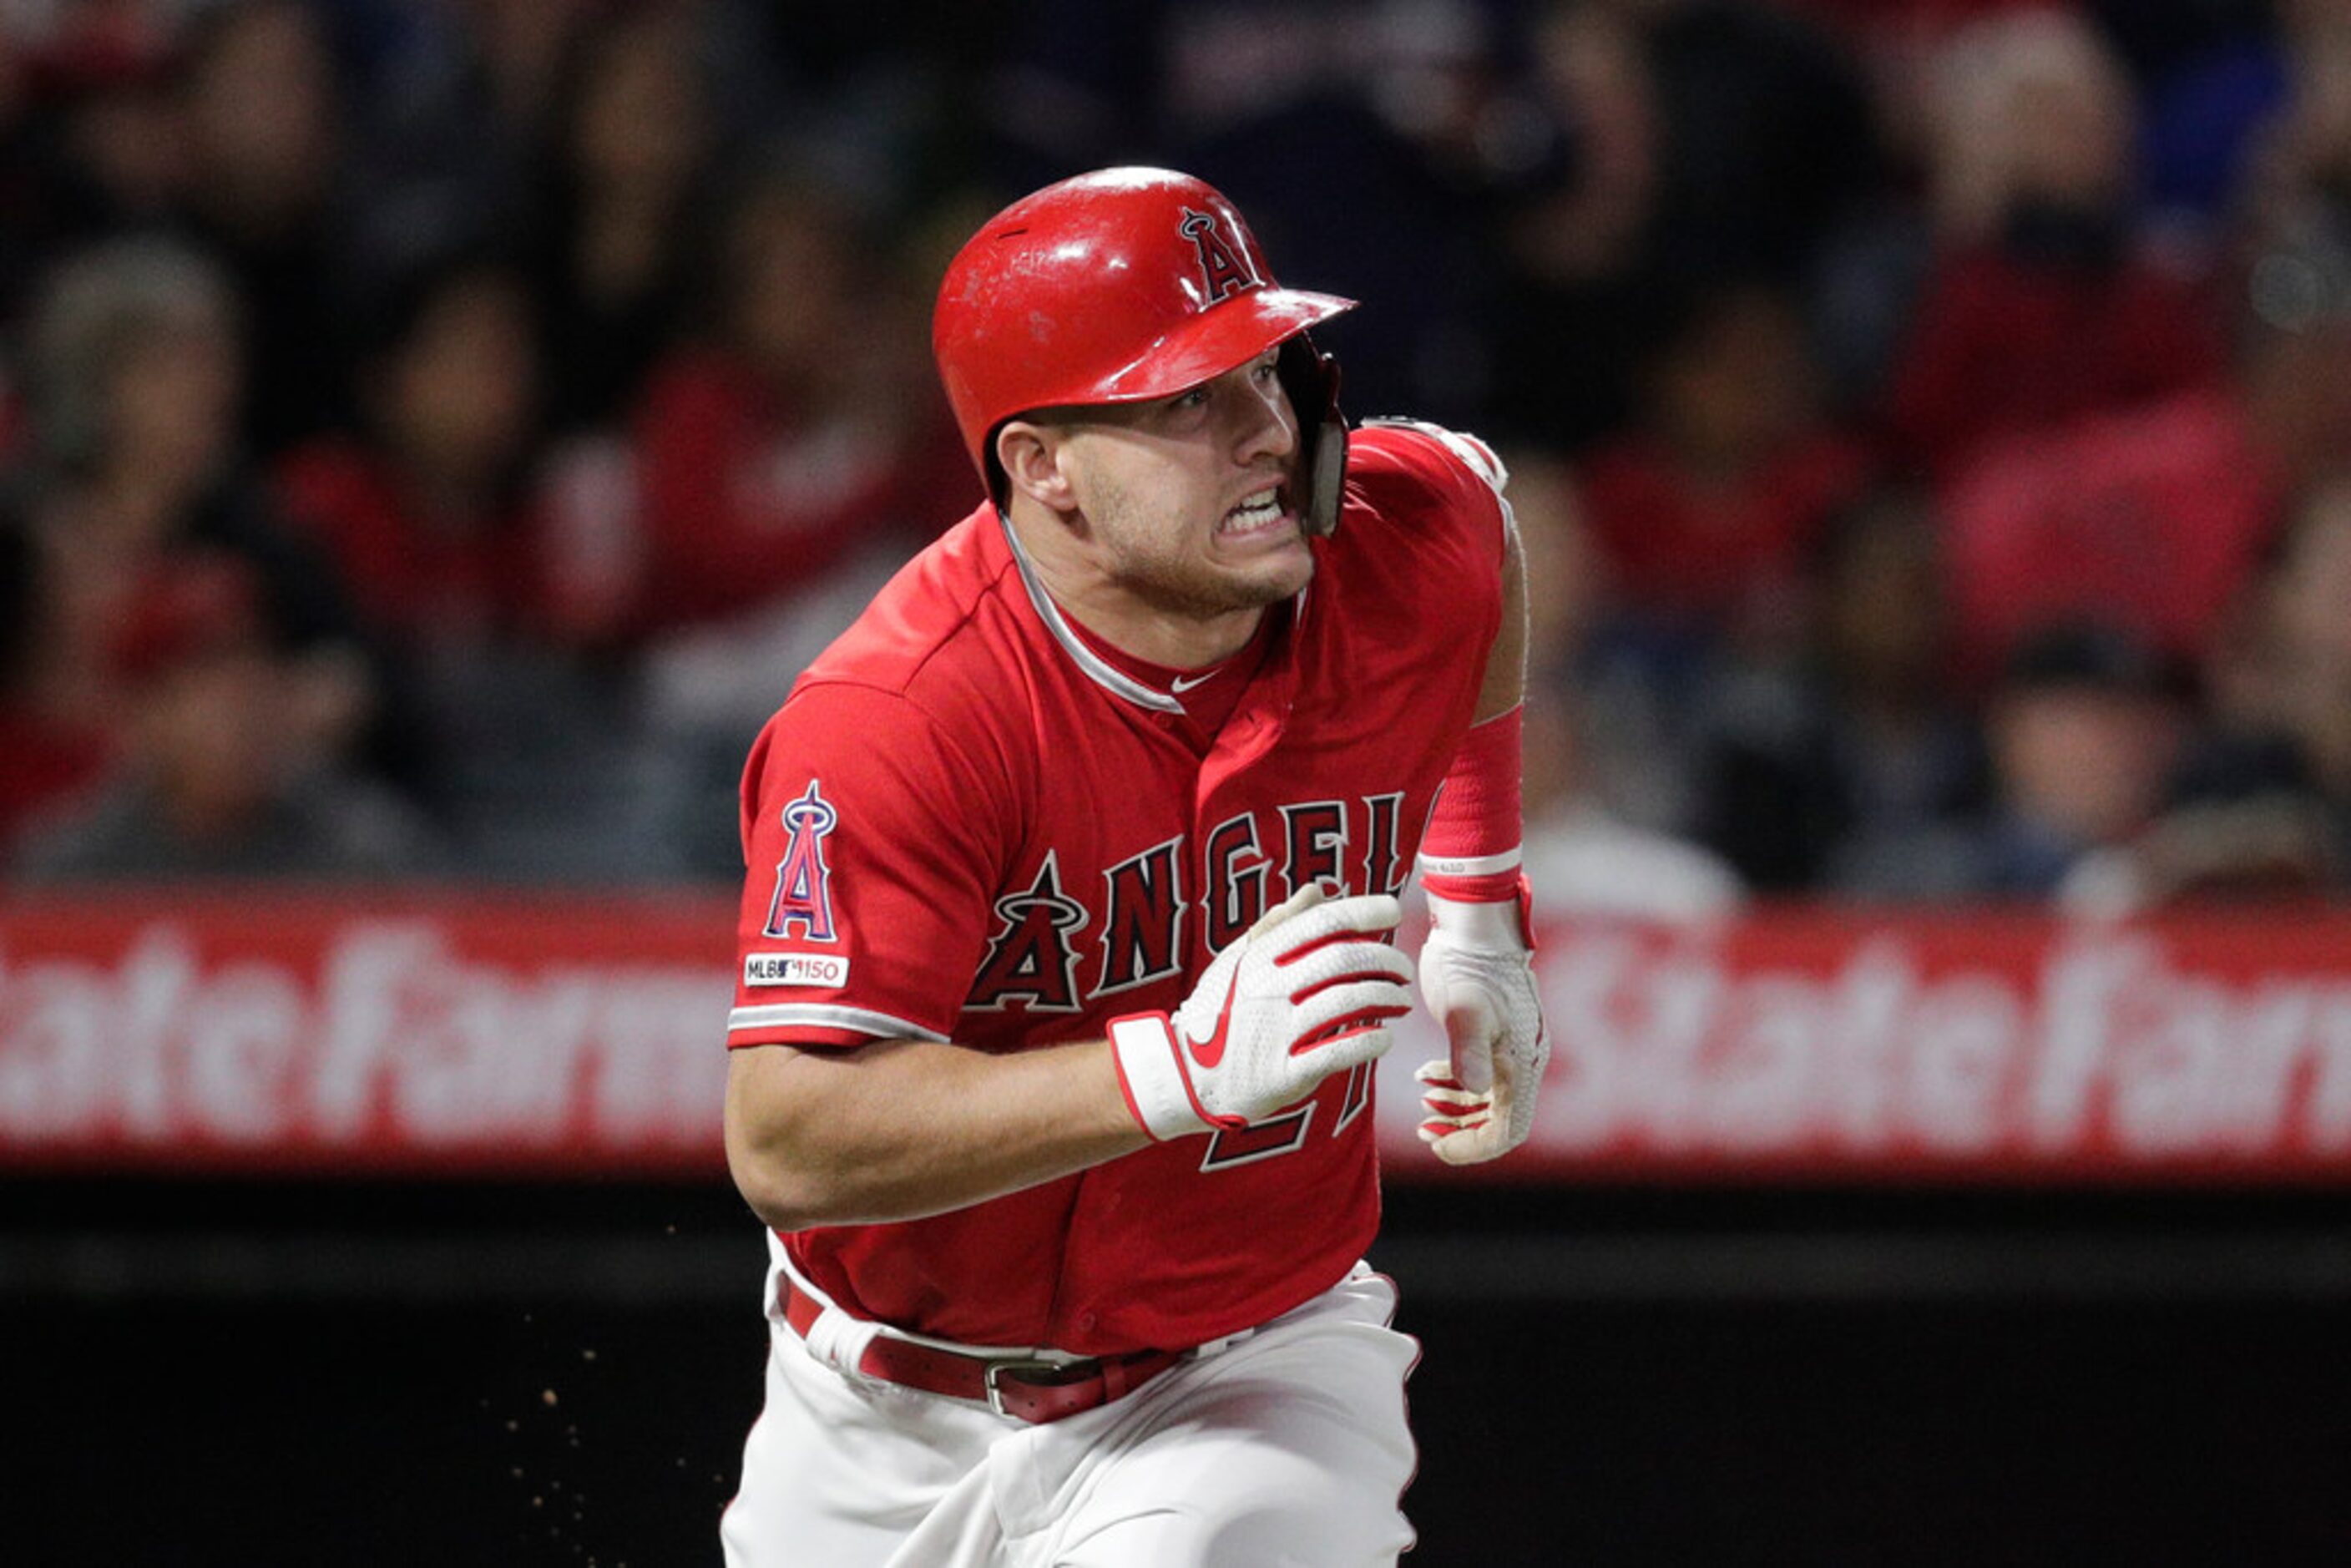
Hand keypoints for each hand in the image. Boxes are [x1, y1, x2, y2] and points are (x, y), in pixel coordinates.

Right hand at [1109, 884, 1412, 1140]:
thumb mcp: (1238, 961)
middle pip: (1344, 959)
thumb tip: (1317, 890)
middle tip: (1403, 968)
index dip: (1365, 910)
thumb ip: (1279, 926)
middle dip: (1386, 958)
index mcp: (1260, 957)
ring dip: (1387, 998)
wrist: (1184, 1076)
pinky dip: (1371, 1041)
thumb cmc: (1218, 1013)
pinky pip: (1339, 1052)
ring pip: (1349, 1002)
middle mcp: (1268, 989)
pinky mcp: (1283, 1074)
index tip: (1392, 909)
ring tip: (1400, 1001)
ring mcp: (1275, 1032)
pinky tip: (1383, 1038)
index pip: (1322, 922)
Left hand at [1415, 886, 1547, 1164]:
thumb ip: (1468, 1049)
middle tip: (1424, 1129)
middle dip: (1461, 1133)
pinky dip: (1453, 1087)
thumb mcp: (1464, 1007)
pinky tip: (1425, 1077)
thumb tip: (1472, 1089)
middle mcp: (1522, 1063)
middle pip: (1499, 1122)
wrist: (1474, 928)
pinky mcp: (1492, 1038)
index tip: (1437, 1144)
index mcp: (1522, 1064)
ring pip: (1488, 1104)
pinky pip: (1479, 1080)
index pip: (1509, 1130)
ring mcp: (1508, 1051)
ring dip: (1456, 1113)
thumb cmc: (1470, 964)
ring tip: (1423, 1106)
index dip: (1474, 1147)